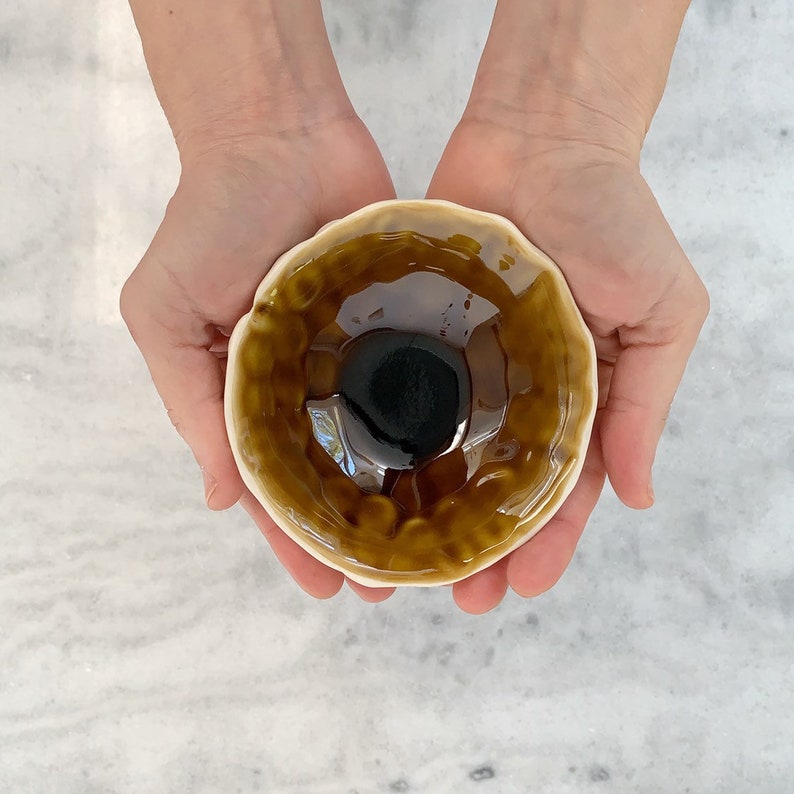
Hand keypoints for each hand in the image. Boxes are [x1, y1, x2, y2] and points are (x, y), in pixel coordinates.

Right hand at [121, 117, 398, 601]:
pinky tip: (470, 464)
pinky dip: (446, 422)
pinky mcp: (407, 319)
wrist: (277, 132)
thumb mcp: (165, 314)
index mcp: (251, 392)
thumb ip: (189, 402)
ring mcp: (362, 355)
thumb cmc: (209, 218)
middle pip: (340, 474)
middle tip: (392, 585)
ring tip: (442, 547)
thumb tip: (219, 497)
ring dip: (410, 495)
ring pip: (390, 439)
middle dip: (361, 533)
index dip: (295, 537)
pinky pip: (429, 379)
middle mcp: (310, 383)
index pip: (275, 484)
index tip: (326, 585)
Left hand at [427, 113, 708, 612]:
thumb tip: (639, 495)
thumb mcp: (663, 313)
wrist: (544, 135)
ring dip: (431, 512)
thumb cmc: (614, 216)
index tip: (521, 587)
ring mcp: (465, 364)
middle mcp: (518, 390)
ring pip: (445, 454)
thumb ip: (648, 403)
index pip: (563, 487)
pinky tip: (368, 483)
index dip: (547, 542)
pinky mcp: (418, 330)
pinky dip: (390, 440)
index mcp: (579, 395)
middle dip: (482, 546)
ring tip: (405, 566)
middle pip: (497, 486)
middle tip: (458, 600)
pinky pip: (402, 393)